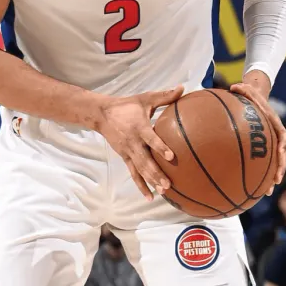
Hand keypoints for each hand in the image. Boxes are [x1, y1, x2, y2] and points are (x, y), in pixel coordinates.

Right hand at [95, 86, 181, 200]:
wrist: (102, 114)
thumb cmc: (127, 106)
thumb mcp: (145, 99)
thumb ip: (165, 96)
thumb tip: (183, 88)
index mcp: (139, 128)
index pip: (151, 139)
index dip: (160, 148)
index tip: (171, 157)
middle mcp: (133, 143)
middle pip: (145, 161)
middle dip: (157, 173)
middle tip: (169, 184)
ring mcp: (128, 152)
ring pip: (140, 170)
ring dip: (151, 181)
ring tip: (164, 191)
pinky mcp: (125, 158)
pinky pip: (134, 174)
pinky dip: (141, 186)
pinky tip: (150, 197)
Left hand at [231, 70, 285, 189]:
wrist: (255, 100)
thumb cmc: (250, 96)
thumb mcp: (247, 90)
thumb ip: (242, 89)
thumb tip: (234, 86)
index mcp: (273, 124)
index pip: (281, 135)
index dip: (282, 144)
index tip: (281, 152)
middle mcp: (274, 136)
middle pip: (281, 155)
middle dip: (280, 167)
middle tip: (276, 179)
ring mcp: (269, 145)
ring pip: (274, 164)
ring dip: (272, 178)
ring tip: (268, 192)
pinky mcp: (262, 150)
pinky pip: (262, 165)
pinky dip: (259, 177)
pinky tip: (251, 190)